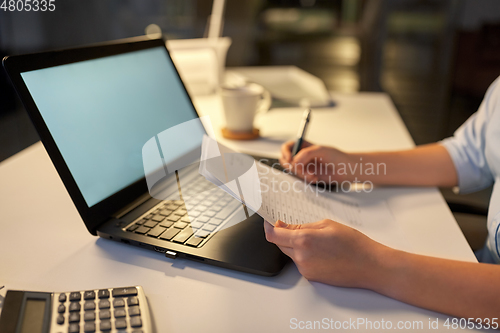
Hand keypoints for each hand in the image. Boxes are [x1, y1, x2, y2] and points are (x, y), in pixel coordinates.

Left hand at [264, 219, 391, 288]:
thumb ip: (302, 226)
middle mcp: (301, 256)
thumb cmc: (353, 244)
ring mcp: (305, 269)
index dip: (269, 227)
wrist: (370, 266)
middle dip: (283, 235)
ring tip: (318, 242)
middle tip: (295, 227)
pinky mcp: (311, 277)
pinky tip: (321, 252)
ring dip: (295, 246)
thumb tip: (284, 227)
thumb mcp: (327, 225)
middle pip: (280, 244)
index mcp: (304, 240)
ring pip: (290, 254)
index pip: (273, 235)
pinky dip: (304, 256)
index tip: (269, 222)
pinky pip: (300, 263)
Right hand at [280, 140, 352, 182]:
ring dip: (302, 174)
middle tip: (298, 169)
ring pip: (294, 171)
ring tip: (312, 174)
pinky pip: (301, 178)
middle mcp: (302, 155)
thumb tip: (294, 162)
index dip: (285, 153)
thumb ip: (306, 154)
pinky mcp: (308, 175)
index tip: (290, 159)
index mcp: (304, 146)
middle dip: (291, 166)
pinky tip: (315, 178)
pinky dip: (307, 179)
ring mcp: (304, 166)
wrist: (346, 170)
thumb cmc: (337, 157)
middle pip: (286, 160)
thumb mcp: (321, 150)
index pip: (288, 147)